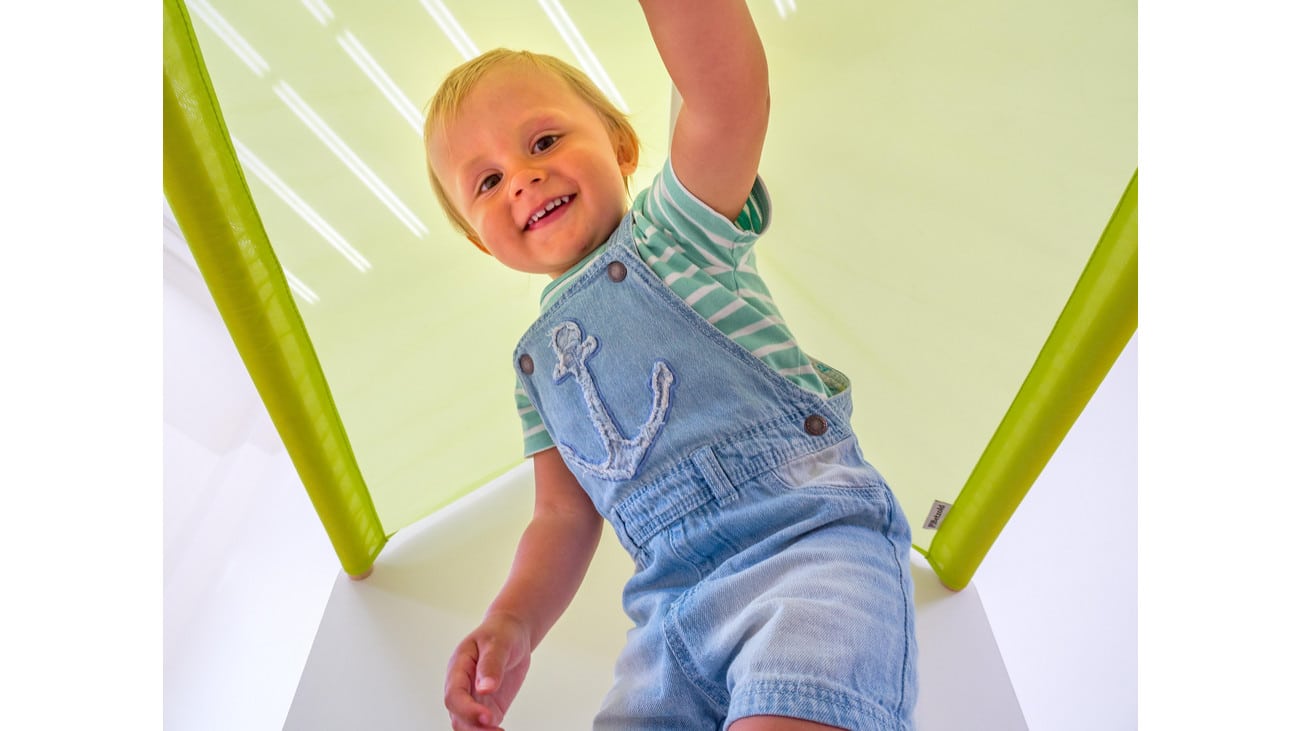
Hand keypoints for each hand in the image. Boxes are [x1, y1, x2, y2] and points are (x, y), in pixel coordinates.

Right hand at [444, 613, 531, 729]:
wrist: (511, 634)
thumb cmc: (501, 634)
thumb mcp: (498, 642)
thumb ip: (491, 664)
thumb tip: (486, 687)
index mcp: (458, 668)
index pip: (454, 695)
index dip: (467, 709)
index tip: (488, 716)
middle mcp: (462, 687)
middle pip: (457, 716)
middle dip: (473, 727)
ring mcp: (473, 699)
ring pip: (467, 725)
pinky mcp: (488, 708)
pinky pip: (483, 727)